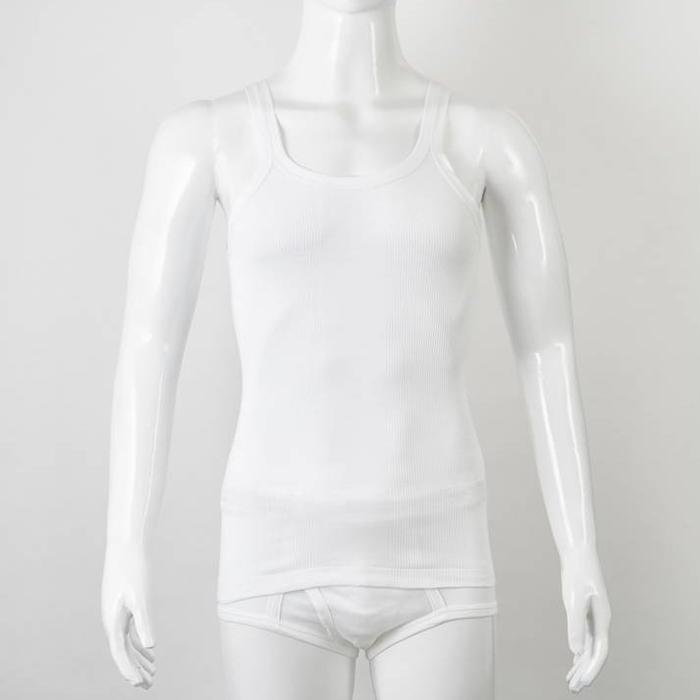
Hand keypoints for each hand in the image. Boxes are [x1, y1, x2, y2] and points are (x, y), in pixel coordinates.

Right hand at [101, 544, 155, 688]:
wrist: (126, 547)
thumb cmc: (133, 570)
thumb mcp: (141, 597)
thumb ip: (144, 622)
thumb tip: (150, 646)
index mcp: (113, 621)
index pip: (120, 653)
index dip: (130, 669)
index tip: (140, 683)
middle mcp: (111, 621)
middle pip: (122, 653)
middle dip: (135, 670)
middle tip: (149, 686)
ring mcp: (116, 614)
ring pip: (126, 644)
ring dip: (138, 660)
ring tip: (152, 674)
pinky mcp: (122, 607)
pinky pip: (129, 633)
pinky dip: (139, 644)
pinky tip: (148, 653)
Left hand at [560, 547, 610, 692]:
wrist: (578, 555)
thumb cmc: (577, 574)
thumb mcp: (575, 600)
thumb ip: (576, 625)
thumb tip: (576, 652)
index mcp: (602, 620)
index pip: (600, 651)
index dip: (592, 669)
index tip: (583, 683)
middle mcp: (600, 622)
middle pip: (595, 654)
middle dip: (585, 672)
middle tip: (574, 689)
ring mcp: (593, 618)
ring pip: (589, 648)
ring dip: (581, 665)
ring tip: (571, 682)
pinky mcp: (585, 613)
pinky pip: (584, 638)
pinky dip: (579, 652)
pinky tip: (573, 661)